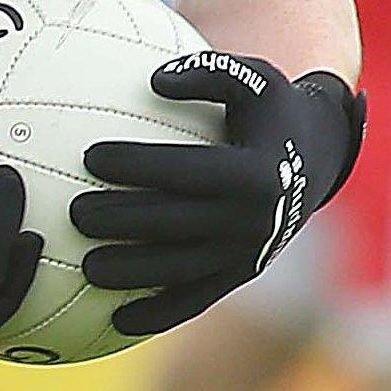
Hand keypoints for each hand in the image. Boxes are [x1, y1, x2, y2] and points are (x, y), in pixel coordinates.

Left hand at [71, 51, 364, 335]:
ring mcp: (247, 254)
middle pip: (174, 224)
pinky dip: (157, 314)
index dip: (138, 164)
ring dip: (130, 273)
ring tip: (84, 266)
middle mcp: (253, 220)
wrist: (316, 157)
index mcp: (255, 173)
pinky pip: (195, 300)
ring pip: (180, 270)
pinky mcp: (240, 275)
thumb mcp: (251, 76)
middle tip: (73, 213)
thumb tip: (155, 79)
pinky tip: (115, 320)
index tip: (91, 156)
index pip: (185, 170)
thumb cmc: (267, 109)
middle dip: (120, 221)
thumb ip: (207, 71)